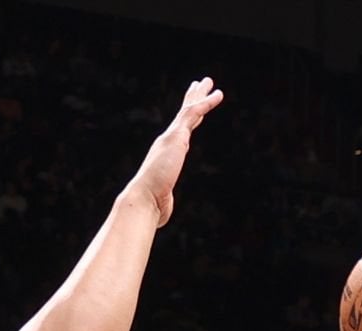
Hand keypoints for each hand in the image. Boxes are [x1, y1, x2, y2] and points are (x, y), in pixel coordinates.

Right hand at [128, 77, 224, 227]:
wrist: (144, 198)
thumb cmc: (151, 204)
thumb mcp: (161, 200)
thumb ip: (163, 202)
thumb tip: (159, 216)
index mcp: (166, 153)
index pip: (179, 131)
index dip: (187, 119)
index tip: (192, 107)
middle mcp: (167, 141)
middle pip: (183, 115)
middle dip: (192, 98)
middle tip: (200, 84)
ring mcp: (172, 137)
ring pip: (188, 110)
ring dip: (200, 95)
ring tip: (209, 82)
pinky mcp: (177, 136)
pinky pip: (193, 114)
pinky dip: (206, 103)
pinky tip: (217, 95)